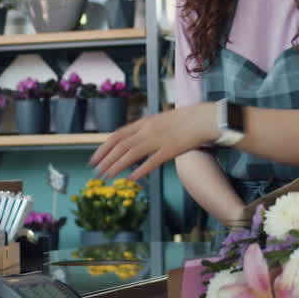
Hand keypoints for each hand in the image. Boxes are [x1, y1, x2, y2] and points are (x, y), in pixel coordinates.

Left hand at [89, 103, 215, 181]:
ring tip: (108, 176)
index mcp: (144, 122)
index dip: (103, 148)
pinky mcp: (170, 149)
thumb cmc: (184, 120)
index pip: (117, 135)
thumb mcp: (160, 120)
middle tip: (96, 172)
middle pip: (120, 146)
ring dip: (117, 166)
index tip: (94, 158)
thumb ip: (146, 129)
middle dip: (106, 160)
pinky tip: (131, 179)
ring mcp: (158, 139)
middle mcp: (147, 130)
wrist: (204, 118)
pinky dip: (139, 170)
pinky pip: (151, 162)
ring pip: (131, 154)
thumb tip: (132, 139)